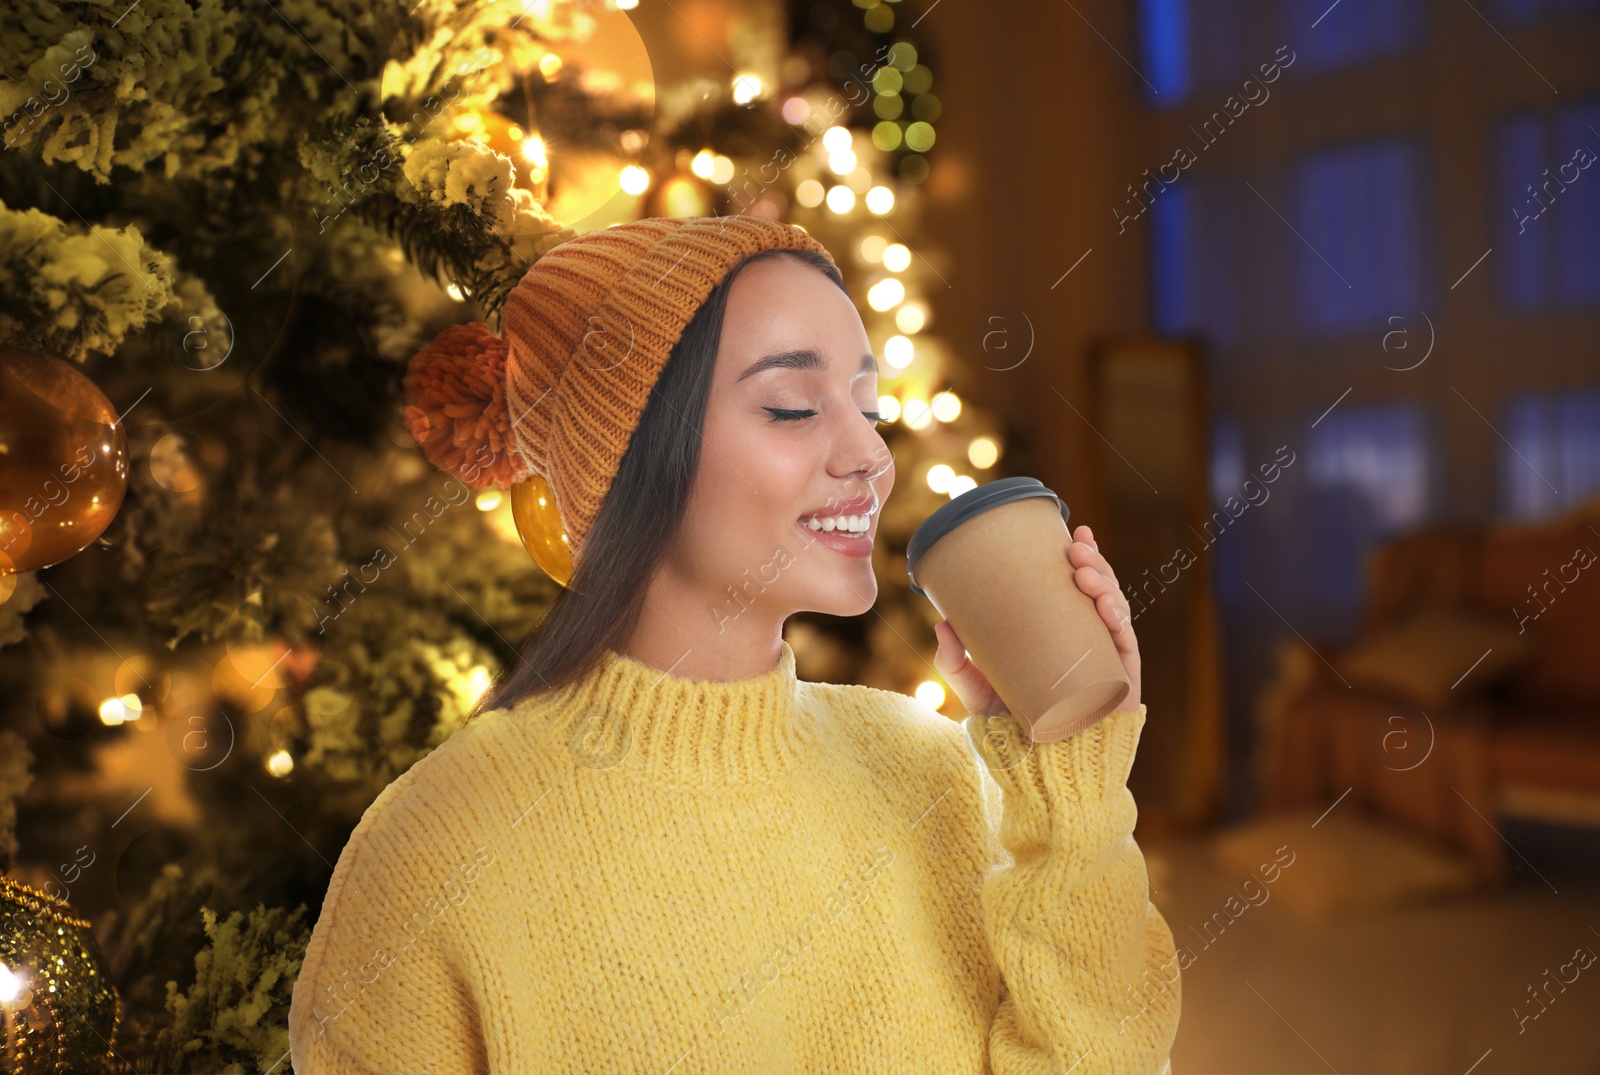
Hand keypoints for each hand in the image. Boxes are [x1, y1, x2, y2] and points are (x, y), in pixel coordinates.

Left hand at [932, 524, 1141, 716]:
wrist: (1037, 770)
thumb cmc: (1011, 725)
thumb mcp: (976, 689)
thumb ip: (956, 662)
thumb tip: (940, 623)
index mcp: (1064, 630)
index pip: (1078, 586)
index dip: (1083, 556)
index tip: (1074, 530)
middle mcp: (1088, 639)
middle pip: (1100, 591)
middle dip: (1094, 563)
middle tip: (1076, 549)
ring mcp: (1107, 659)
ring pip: (1115, 610)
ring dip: (1106, 584)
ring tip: (1086, 571)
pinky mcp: (1121, 682)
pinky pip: (1127, 645)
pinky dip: (1120, 622)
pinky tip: (1107, 607)